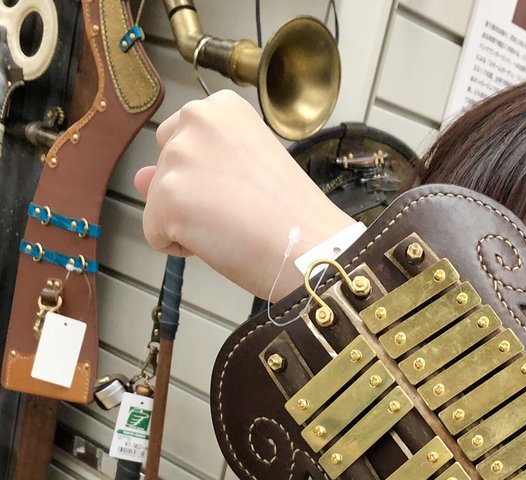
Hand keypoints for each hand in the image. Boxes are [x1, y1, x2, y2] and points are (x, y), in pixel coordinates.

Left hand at [134, 92, 353, 297]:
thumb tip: (140, 177)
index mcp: (220, 108)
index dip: (208, 177)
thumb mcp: (244, 168)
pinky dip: (180, 248)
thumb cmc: (292, 214)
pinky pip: (155, 234)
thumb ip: (193, 164)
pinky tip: (219, 243)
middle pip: (165, 171)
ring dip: (187, 224)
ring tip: (233, 227)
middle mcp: (194, 120)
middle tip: (238, 211)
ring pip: (158, 204)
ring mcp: (178, 158)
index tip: (241, 190)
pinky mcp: (167, 197)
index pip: (183, 142)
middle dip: (190, 197)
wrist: (309, 247)